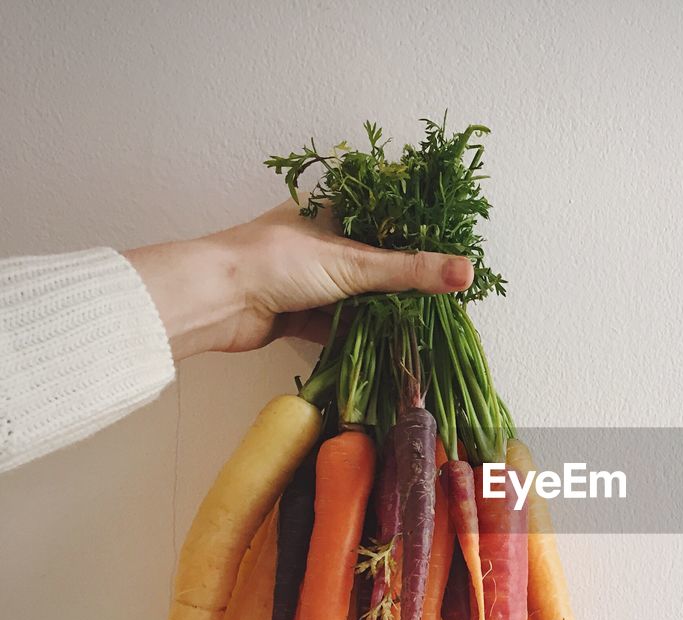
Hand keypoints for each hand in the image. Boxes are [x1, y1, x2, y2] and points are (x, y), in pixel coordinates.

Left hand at [124, 202, 474, 360]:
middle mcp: (320, 240)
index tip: (453, 253)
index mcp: (332, 210)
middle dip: (405, 280)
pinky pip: (338, 323)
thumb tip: (467, 273)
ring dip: (383, 311)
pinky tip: (388, 347)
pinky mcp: (298, 311)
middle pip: (375, 260)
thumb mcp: (354, 262)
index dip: (420, 232)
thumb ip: (412, 271)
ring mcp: (308, 277)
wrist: (215, 301)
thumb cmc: (277, 262)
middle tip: (445, 296)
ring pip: (357, 294)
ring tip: (426, 324)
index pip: (386, 216)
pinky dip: (359, 335)